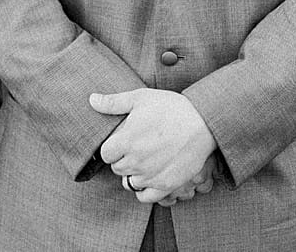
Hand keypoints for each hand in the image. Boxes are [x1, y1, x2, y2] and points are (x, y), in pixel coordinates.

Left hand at [90, 88, 216, 199]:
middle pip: (117, 168)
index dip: (113, 146)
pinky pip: (144, 197)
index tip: (124, 140)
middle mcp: (136, 161)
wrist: (204, 122)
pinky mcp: (166, 185)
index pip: (105, 154)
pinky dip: (144, 190)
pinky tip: (151, 176)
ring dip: (134, 173)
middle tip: (138, 147)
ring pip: (129, 182)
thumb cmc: (172, 107)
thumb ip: (114, 102)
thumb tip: (91, 100)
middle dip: (124, 158)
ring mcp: (150, 175)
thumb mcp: (141, 98)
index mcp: (126, 140)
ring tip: (147, 159)